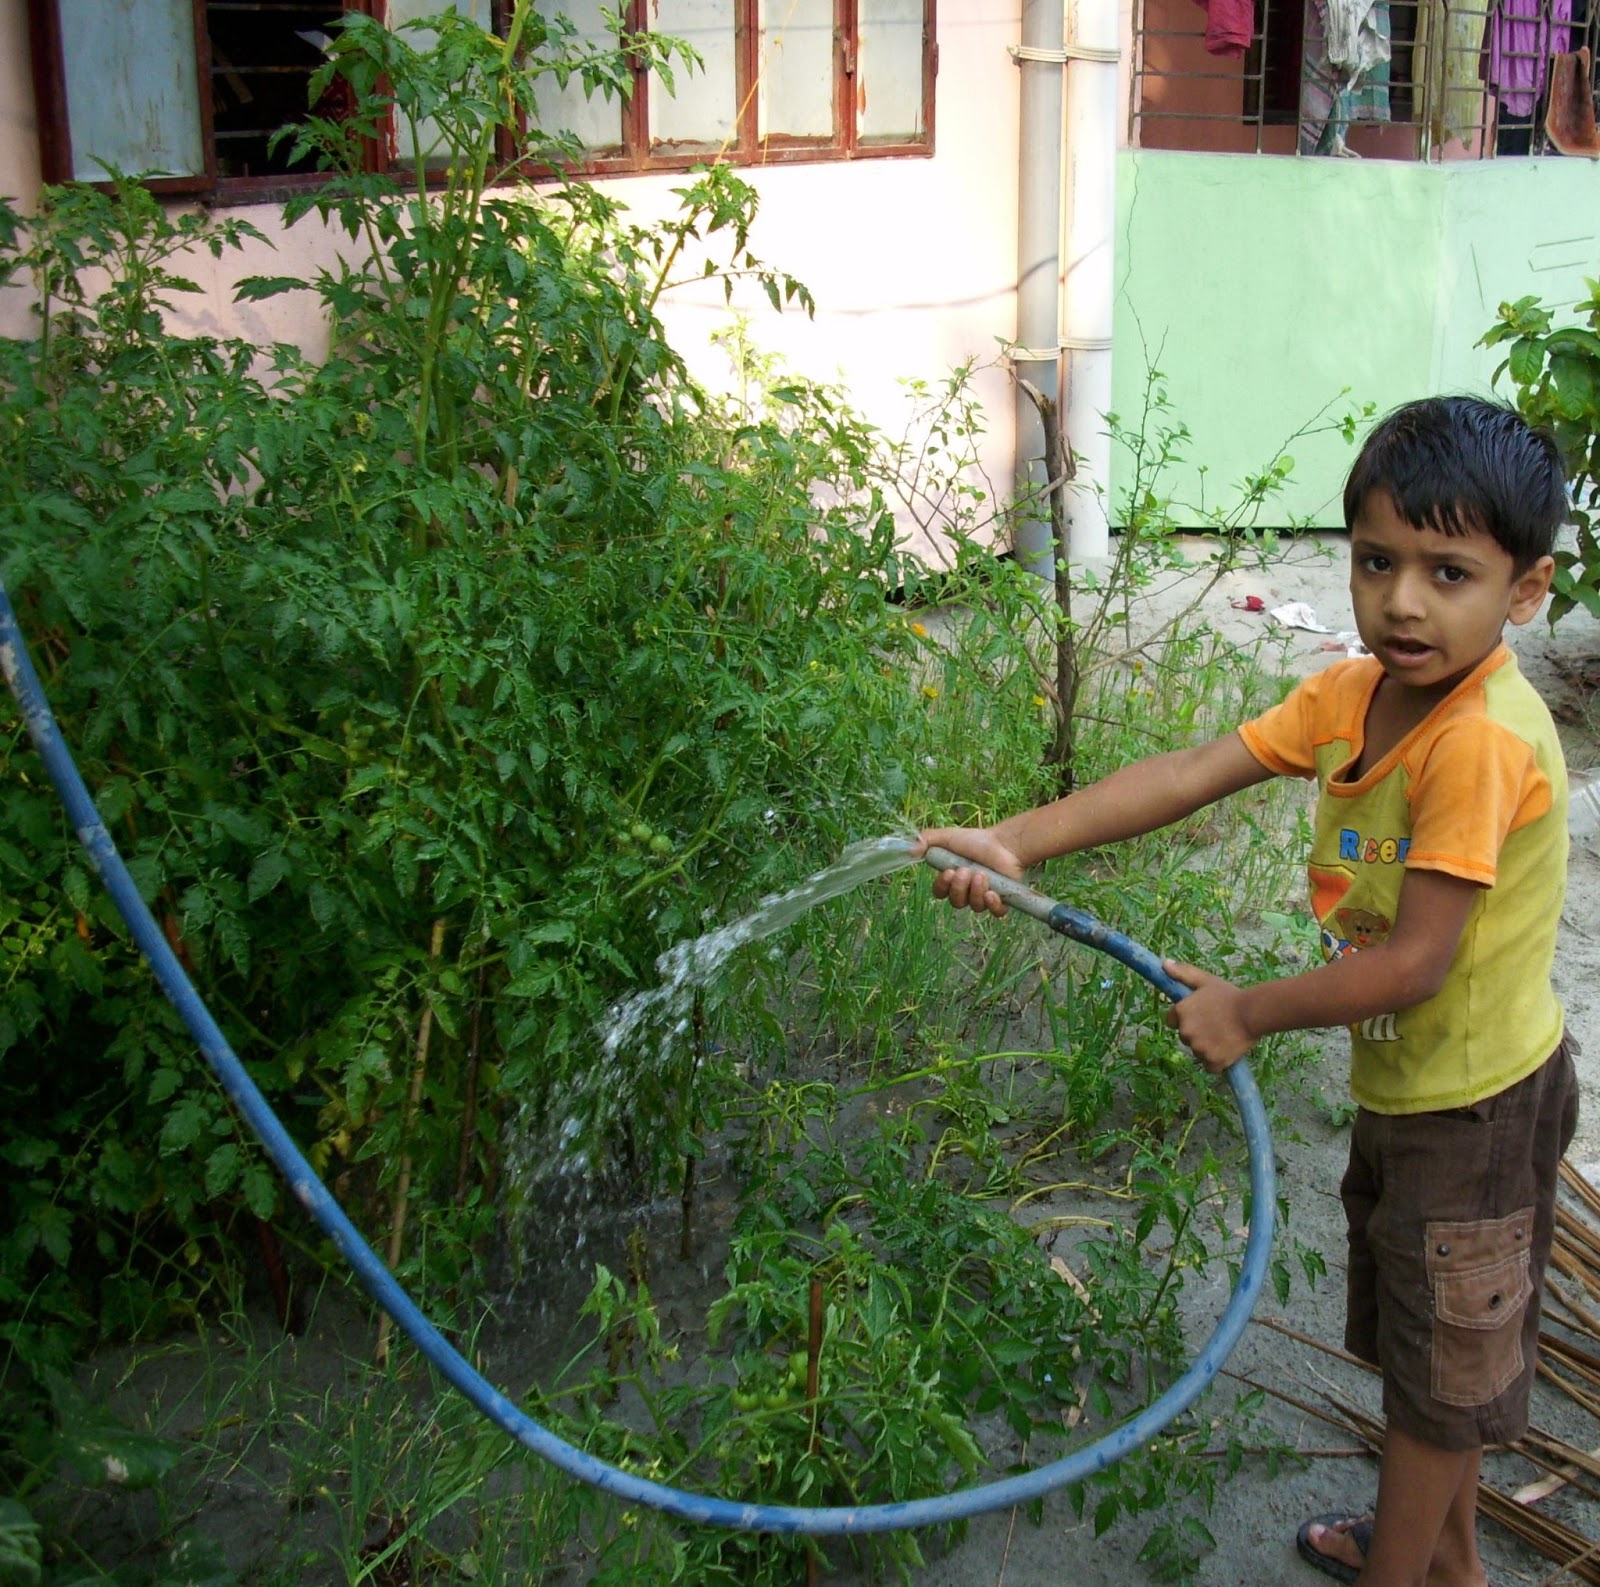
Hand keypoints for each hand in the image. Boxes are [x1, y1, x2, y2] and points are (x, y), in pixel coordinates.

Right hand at [911, 827, 1025, 917]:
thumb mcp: (947, 837)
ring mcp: (984, 897)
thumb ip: (926, 840)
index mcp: (952, 880)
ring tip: (982, 873)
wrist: (1003, 842)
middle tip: (966, 870)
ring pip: (975, 906)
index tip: (948, 872)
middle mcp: (967, 892)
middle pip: (956, 902)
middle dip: (959, 888)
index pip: (940, 893)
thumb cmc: (975, 840)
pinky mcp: (1002, 901)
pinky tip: (992, 893)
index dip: (942, 887)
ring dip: (976, 890)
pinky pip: (996, 913)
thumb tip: (909, 851)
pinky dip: (993, 905)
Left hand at [1162, 961, 1255, 1073]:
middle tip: (1218, 1026)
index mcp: (1181, 1011)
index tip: (1202, 1018)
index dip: (1187, 1020)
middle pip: (1186, 1038)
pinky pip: (1210, 1066)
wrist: (1253, 1013)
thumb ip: (1183, 973)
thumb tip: (1163, 963)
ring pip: (1199, 1052)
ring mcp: (1198, 1048)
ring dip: (1209, 1048)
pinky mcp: (1212, 1061)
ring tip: (1226, 1036)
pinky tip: (1229, 1049)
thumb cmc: (1230, 996)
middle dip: (1198, 1034)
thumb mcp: (1205, 980)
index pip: (1173, 1022)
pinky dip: (1218, 1062)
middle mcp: (1186, 1031)